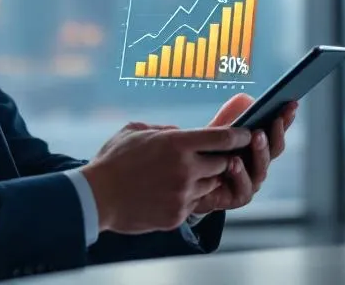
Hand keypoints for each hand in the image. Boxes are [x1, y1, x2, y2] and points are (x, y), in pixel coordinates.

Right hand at [82, 122, 251, 234]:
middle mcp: (185, 169)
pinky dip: (186, 198)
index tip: (248, 134)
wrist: (96, 197)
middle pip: (223, 163)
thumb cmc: (113, 160)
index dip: (240, 136)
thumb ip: (165, 129)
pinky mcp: (177, 215)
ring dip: (202, 180)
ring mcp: (183, 194)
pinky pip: (193, 204)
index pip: (222, 138)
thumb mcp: (136, 130)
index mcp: (176, 143)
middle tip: (210, 158)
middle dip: (219, 160)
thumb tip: (182, 133)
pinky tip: (166, 193)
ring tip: (181, 176)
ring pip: (210, 185)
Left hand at [189, 95, 297, 215]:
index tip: (292, 104)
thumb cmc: (206, 155)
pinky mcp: (238, 197)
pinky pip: (243, 187)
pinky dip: (240, 174)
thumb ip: (230, 115)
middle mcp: (258, 165)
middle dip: (276, 134)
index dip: (285, 119)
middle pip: (274, 150)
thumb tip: (246, 99)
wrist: (187, 185)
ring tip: (256, 136)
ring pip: (261, 168)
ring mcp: (251, 182)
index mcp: (258, 148)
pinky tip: (233, 161)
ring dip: (260, 152)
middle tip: (274, 119)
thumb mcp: (216, 132)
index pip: (276, 132)